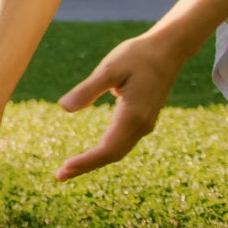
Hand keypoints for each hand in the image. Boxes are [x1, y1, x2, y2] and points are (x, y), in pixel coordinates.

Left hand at [54, 31, 189, 180]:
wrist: (167, 50)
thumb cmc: (137, 56)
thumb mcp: (109, 68)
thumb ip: (87, 89)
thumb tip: (64, 108)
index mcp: (133, 115)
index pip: (107, 148)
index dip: (86, 161)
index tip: (64, 169)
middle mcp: (141, 125)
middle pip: (112, 155)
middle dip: (86, 167)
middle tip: (59, 176)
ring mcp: (144, 124)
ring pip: (118, 151)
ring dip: (95, 161)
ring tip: (69, 169)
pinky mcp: (143, 119)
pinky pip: (122, 142)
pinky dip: (105, 151)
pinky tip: (91, 154)